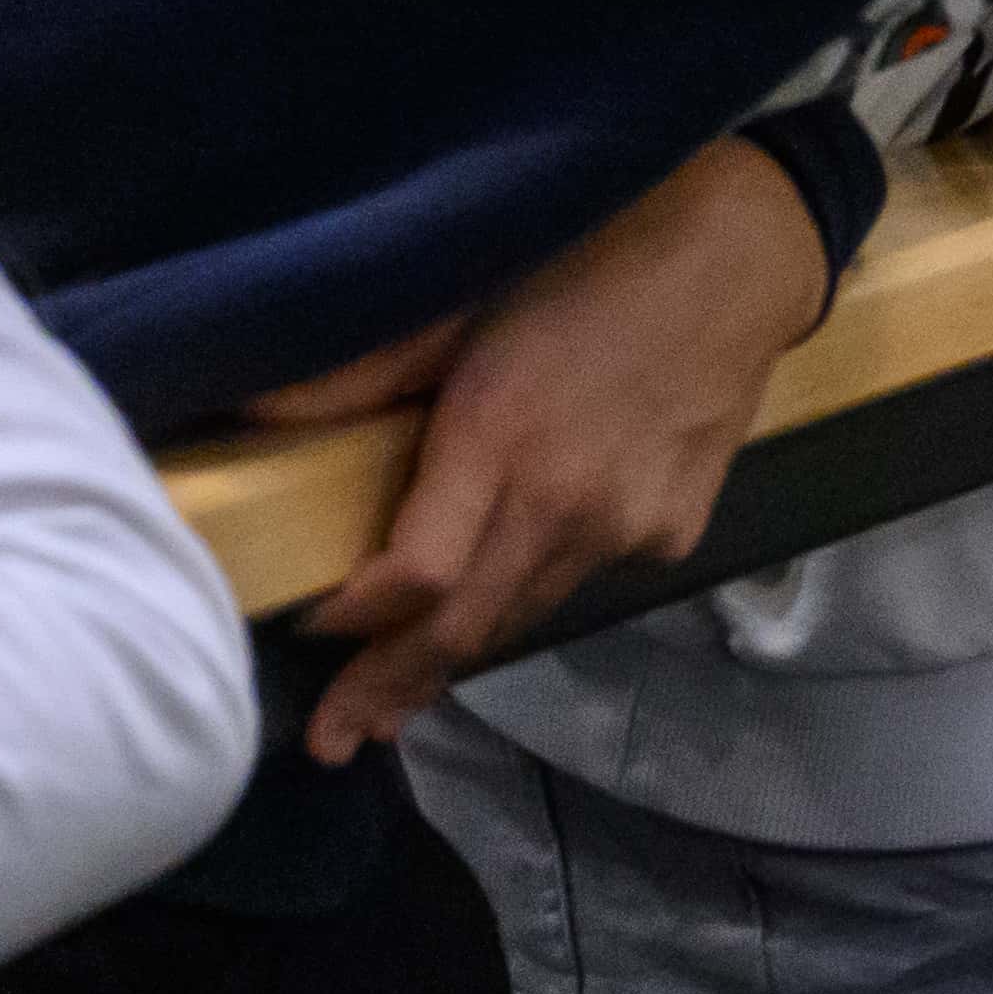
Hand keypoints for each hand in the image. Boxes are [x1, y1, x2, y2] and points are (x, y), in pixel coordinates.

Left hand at [261, 136, 839, 759]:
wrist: (744, 252)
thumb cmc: (589, 252)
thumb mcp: (462, 295)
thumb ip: (358, 370)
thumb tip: (248, 412)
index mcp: (504, 440)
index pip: (416, 580)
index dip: (357, 623)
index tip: (308, 632)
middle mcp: (571, 505)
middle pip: (466, 629)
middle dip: (392, 688)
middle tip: (338, 742)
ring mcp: (631, 526)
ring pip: (525, 613)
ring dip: (457, 657)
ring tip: (400, 699)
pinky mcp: (676, 528)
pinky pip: (584, 577)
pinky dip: (530, 592)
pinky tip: (505, 589)